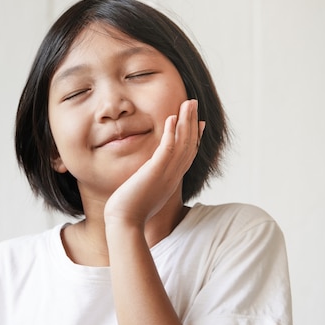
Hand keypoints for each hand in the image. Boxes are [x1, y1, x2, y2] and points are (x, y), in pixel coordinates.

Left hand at [104, 99, 204, 226]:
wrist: (124, 222)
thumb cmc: (130, 212)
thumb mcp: (145, 193)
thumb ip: (149, 183)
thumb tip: (145, 178)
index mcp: (171, 180)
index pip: (187, 155)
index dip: (194, 137)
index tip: (199, 122)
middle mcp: (173, 175)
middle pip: (189, 145)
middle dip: (192, 122)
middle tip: (194, 104)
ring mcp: (166, 173)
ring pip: (182, 143)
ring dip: (186, 121)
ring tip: (188, 102)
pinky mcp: (155, 172)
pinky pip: (167, 149)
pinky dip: (171, 133)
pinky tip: (171, 118)